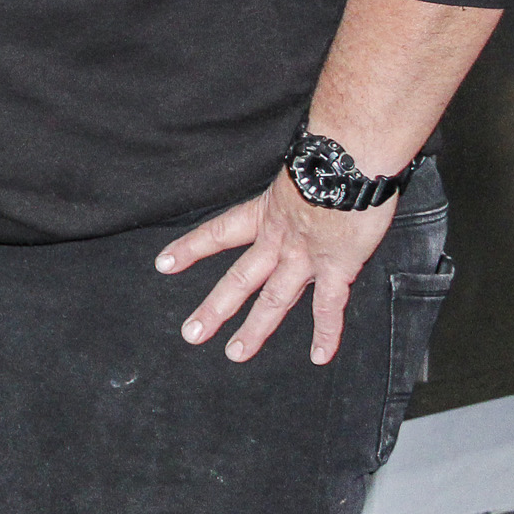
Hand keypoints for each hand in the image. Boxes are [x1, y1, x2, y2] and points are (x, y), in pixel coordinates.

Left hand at [157, 171, 396, 364]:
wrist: (350, 158)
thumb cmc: (331, 156)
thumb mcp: (297, 171)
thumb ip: (294, 188)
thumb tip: (302, 185)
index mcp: (266, 213)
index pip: (218, 233)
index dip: (190, 249)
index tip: (163, 264)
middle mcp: (279, 239)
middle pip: (240, 278)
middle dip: (215, 308)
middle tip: (191, 333)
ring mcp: (305, 256)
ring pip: (273, 299)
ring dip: (255, 329)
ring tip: (235, 353)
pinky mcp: (338, 266)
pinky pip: (328, 306)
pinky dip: (326, 333)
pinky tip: (319, 356)